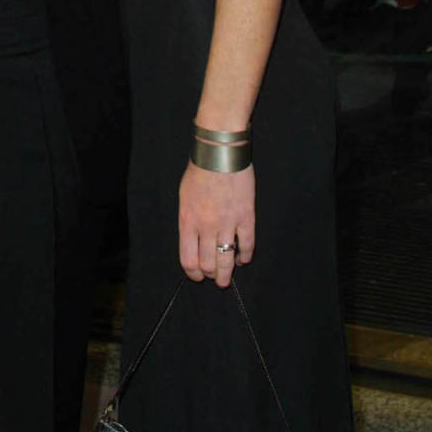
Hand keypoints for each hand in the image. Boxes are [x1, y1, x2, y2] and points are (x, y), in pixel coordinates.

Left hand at [178, 163, 253, 288]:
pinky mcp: (246, 217)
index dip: (192, 273)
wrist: (220, 153)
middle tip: (213, 277)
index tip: (196, 275)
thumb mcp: (184, 196)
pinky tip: (242, 258)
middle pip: (208, 264)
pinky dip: (244, 256)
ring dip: (226, 273)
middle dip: (210, 275)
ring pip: (226, 260)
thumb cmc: (199, 170)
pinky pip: (247, 245)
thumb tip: (192, 239)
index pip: (188, 259)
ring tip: (226, 278)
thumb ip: (188, 220)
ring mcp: (228, 223)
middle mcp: (206, 227)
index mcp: (188, 221)